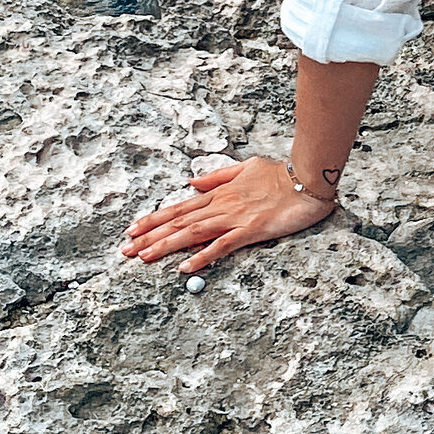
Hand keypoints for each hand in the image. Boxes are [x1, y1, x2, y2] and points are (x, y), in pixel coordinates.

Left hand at [122, 156, 335, 275]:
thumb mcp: (245, 167)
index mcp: (219, 193)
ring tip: (144, 257)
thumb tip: (192, 182)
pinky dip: (202, 255)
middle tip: (126, 250)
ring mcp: (234, 218)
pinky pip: (222, 245)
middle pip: (178, 222)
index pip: (179, 208)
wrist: (307, 178)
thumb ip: (217, 176)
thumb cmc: (281, 173)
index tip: (132, 229)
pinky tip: (186, 267)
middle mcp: (221, 205)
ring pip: (192, 233)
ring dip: (166, 246)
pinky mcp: (251, 230)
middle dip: (149, 236)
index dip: (153, 219)